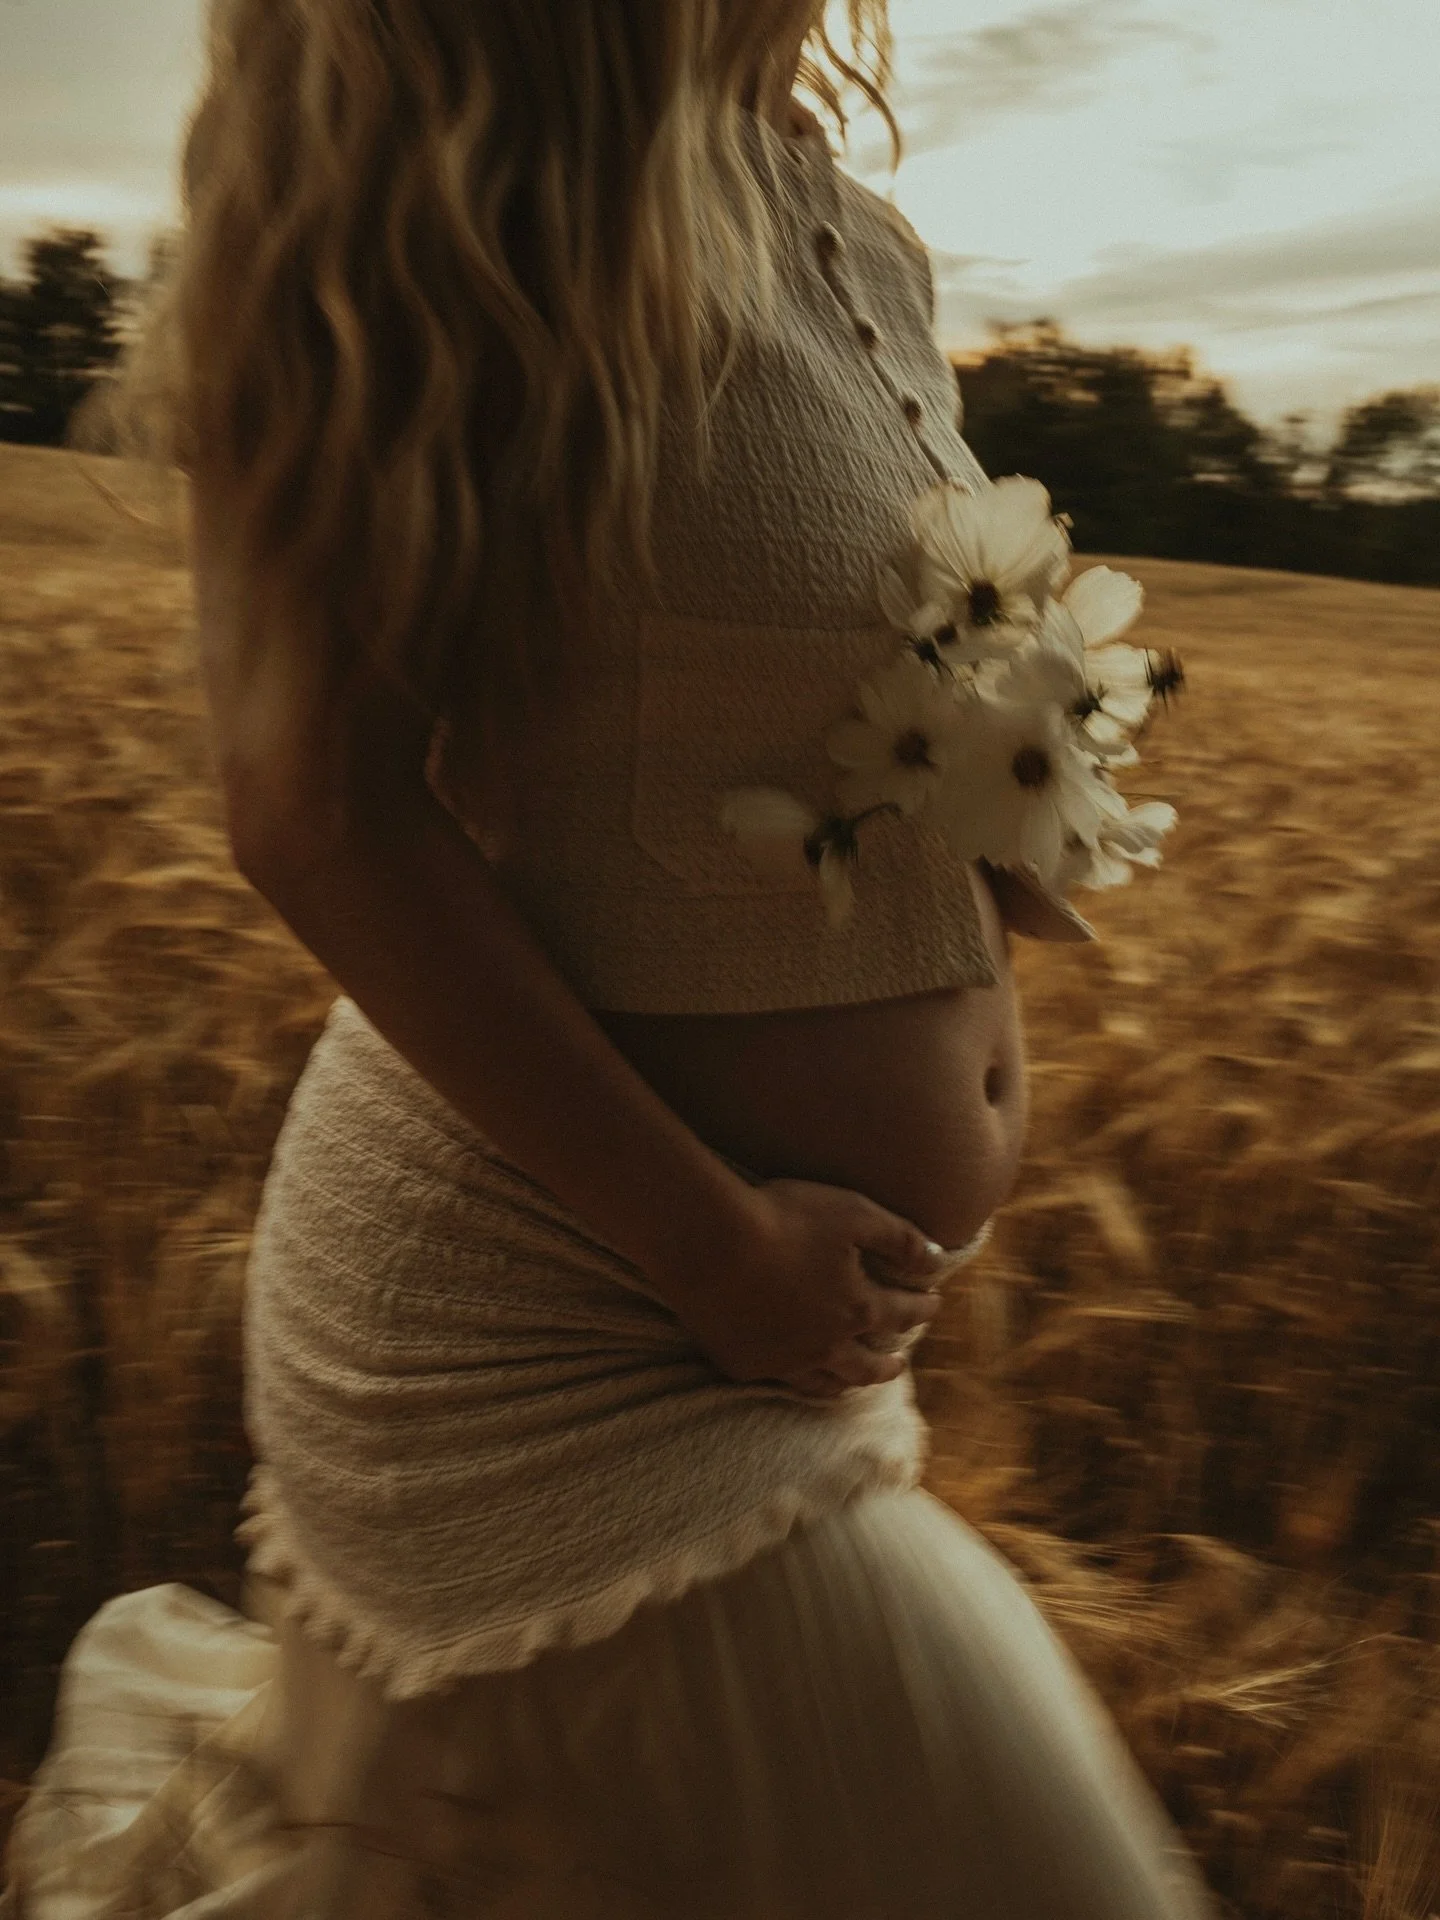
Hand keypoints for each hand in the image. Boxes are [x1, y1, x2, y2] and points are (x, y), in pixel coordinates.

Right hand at [653, 1176, 951, 1399]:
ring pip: (826, 1383)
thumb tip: (938, 1260)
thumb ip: (901, 1238)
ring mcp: (784, 1360)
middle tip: (900, 1364)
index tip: (933, 1303)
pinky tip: (796, 1377)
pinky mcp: (744, 1363)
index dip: (922, 1306)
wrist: (709, 1241)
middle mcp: (826, 1345)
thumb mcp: (854, 1214)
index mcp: (857, 1308)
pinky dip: (797, 1382)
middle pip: (868, 1364)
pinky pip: (778, 1382)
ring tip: (854, 1382)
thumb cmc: (784, 1218)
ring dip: (847, 1383)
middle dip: (889, 1363)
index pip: (903, 1312)